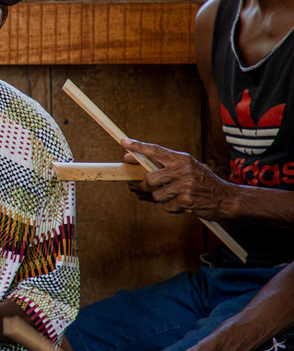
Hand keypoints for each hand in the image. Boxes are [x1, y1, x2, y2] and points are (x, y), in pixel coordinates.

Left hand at [120, 139, 234, 219]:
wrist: (227, 198)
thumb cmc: (203, 181)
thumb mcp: (188, 167)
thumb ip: (164, 164)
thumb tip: (132, 160)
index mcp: (182, 159)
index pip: (156, 150)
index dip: (139, 147)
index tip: (124, 143)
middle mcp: (183, 170)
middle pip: (150, 178)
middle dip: (142, 186)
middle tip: (137, 188)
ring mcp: (185, 186)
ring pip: (156, 194)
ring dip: (159, 198)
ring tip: (170, 196)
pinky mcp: (187, 202)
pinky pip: (166, 206)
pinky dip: (170, 207)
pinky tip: (180, 203)